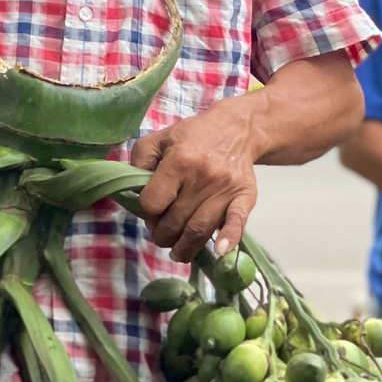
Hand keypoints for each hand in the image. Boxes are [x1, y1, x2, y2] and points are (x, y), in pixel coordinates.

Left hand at [130, 99, 259, 262]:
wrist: (235, 129)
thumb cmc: (192, 137)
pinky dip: (229, 239)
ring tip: (177, 252)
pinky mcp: (244, 196)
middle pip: (175, 222)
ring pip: (199, 230)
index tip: (151, 210)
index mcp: (179, 161)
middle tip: (162, 233)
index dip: (147, 212)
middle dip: (163, 234)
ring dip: (184, 248)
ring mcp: (225, 188)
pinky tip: (220, 252)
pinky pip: (236, 222)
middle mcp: (202, 176)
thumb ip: (139, 163)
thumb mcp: (158, 139)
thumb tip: (136, 194)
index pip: (153, 203)